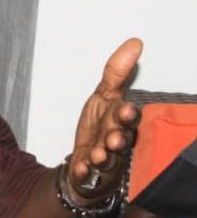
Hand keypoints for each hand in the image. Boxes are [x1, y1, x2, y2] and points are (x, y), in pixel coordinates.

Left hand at [69, 38, 142, 204]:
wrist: (87, 162)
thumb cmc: (99, 127)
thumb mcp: (104, 96)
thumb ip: (116, 73)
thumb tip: (134, 43)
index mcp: (120, 121)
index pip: (128, 117)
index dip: (127, 115)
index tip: (126, 110)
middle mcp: (117, 141)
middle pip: (121, 139)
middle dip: (119, 137)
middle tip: (115, 137)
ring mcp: (105, 160)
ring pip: (108, 159)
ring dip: (104, 156)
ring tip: (99, 154)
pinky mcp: (90, 174)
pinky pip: (88, 174)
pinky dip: (85, 171)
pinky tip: (81, 168)